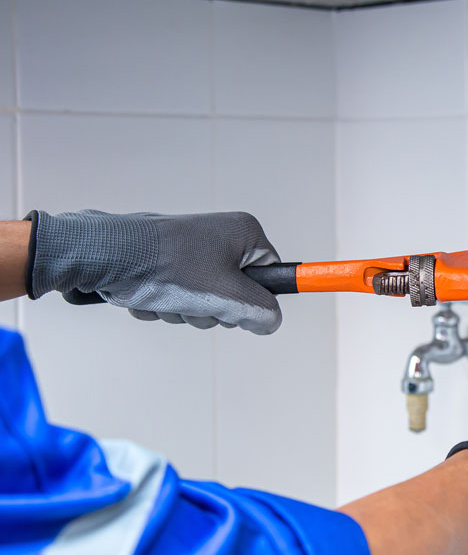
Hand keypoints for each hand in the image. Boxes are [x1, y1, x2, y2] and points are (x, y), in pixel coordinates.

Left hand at [26, 210, 281, 334]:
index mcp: (244, 233)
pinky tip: (150, 295)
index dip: (256, 300)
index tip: (238, 309)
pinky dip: (166, 304)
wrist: (108, 255)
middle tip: (196, 303)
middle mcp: (221, 236)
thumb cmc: (169, 268)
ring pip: (205, 300)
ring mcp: (193, 249)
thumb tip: (271, 322)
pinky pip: (180, 296)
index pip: (272, 275)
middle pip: (237, 293)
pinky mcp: (168, 262)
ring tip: (168, 297)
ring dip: (186, 311)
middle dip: (213, 309)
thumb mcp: (229, 296)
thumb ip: (262, 311)